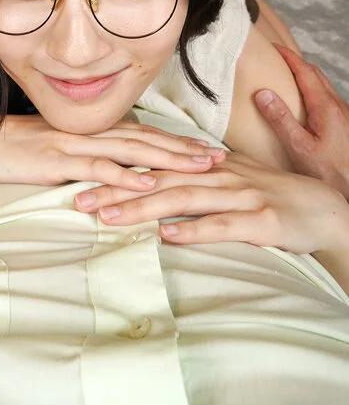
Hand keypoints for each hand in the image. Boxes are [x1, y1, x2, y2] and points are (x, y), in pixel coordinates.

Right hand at [0, 113, 225, 194]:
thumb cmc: (15, 151)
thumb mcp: (56, 152)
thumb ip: (84, 157)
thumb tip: (111, 169)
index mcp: (91, 131)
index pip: (143, 134)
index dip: (176, 141)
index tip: (206, 149)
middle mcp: (90, 133)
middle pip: (148, 139)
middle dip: (185, 149)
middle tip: (221, 157)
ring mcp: (76, 145)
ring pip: (132, 150)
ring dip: (169, 159)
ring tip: (200, 168)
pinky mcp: (59, 161)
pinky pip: (97, 169)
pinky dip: (125, 176)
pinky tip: (149, 184)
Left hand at [73, 151, 348, 255]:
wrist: (323, 208)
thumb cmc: (271, 196)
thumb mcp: (229, 182)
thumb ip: (193, 180)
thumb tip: (153, 183)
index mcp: (207, 167)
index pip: (154, 167)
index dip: (118, 174)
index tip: (82, 182)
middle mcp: (218, 175)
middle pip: (159, 180)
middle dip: (117, 191)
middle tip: (80, 202)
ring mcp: (240, 195)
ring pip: (183, 199)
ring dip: (144, 208)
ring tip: (111, 218)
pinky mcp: (261, 220)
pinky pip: (223, 225)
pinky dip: (195, 230)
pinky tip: (169, 237)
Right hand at [254, 45, 348, 197]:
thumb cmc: (331, 174)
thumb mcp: (300, 148)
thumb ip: (281, 120)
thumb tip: (263, 93)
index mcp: (326, 107)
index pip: (305, 72)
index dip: (289, 57)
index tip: (274, 47)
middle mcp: (339, 107)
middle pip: (317, 75)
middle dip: (297, 62)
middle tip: (278, 58)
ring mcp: (345, 116)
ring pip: (324, 87)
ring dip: (307, 77)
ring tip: (288, 78)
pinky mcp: (346, 126)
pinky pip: (328, 100)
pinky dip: (314, 92)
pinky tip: (305, 105)